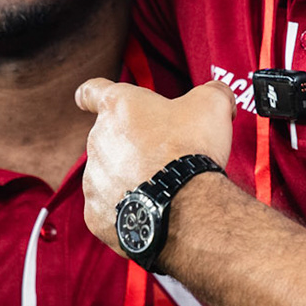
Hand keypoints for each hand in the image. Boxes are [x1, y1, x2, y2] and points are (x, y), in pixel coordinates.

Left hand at [75, 79, 233, 248]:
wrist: (186, 206)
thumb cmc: (192, 151)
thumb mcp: (212, 104)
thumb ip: (211, 91)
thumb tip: (218, 94)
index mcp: (118, 106)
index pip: (93, 91)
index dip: (92, 94)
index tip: (87, 100)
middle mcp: (98, 140)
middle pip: (110, 138)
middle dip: (133, 145)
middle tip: (164, 155)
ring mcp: (94, 179)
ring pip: (108, 175)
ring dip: (128, 178)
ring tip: (161, 187)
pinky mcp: (96, 214)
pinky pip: (109, 209)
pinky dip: (126, 210)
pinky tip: (150, 210)